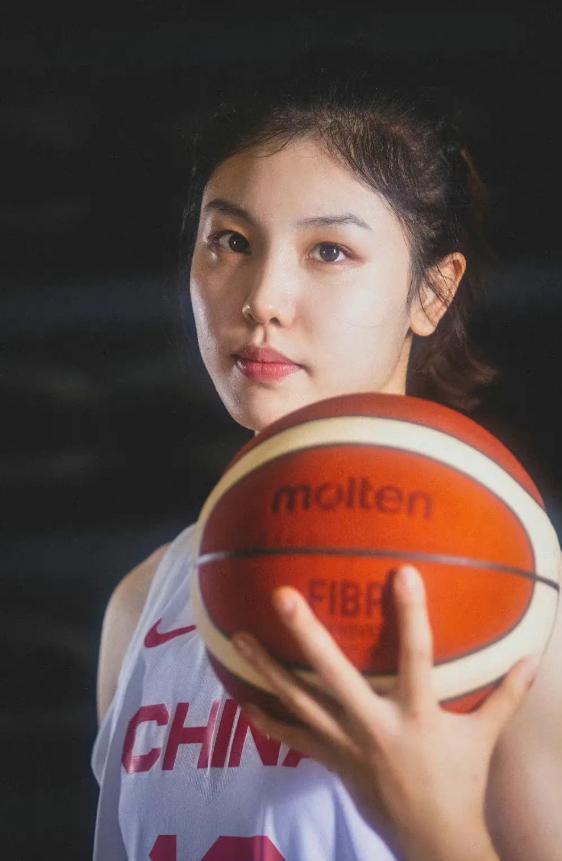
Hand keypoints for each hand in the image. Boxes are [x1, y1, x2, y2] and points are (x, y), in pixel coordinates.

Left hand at [231, 565, 538, 860]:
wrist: (433, 840)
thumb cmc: (460, 781)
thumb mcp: (484, 736)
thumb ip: (506, 695)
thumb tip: (533, 657)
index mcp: (417, 714)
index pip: (417, 656)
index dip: (411, 614)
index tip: (401, 572)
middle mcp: (374, 725)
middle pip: (334, 676)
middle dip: (306, 635)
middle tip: (281, 596)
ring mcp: (347, 744)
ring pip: (300, 702)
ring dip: (268, 669)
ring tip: (240, 636)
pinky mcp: (332, 760)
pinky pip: (293, 737)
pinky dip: (268, 719)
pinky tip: (243, 699)